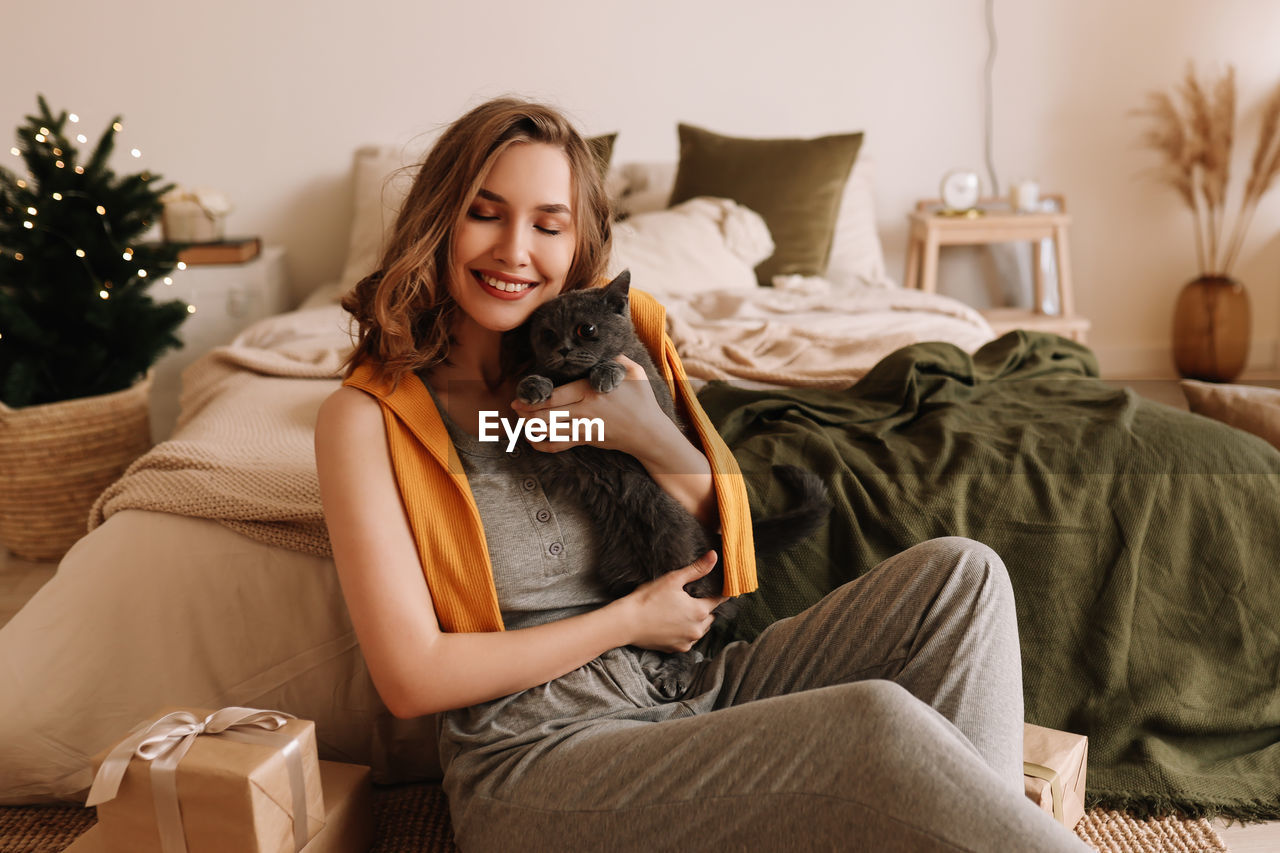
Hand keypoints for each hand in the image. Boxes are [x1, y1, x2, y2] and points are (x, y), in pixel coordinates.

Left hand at [510, 355, 673, 456]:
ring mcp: (583, 428)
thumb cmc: (642, 401)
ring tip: (519, 420)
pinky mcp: (586, 440)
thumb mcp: (633, 372)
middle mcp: (584, 411)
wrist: (649, 433)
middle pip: (546, 414)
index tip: (521, 395)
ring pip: (549, 430)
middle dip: (526, 411)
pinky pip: (559, 446)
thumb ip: (616, 358)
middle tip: (514, 406)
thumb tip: (603, 346)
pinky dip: (543, 445)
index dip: (535, 398)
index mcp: (590, 391)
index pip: (555, 397)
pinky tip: (532, 441)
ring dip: (531, 426)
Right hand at [618, 551, 727, 652]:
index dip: (720, 593)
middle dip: (705, 607)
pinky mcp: (676, 649)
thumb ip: (697, 569)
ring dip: (696, 621)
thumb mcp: (673, 579)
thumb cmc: (648, 599)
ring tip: (683, 610)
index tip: (720, 588)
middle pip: (710, 616)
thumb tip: (714, 556)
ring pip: (700, 629)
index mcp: (700, 611)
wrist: (626, 622)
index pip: (719, 600)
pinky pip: (687, 639)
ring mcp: (687, 642)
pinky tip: (673, 623)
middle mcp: (697, 630)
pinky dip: (684, 632)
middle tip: (694, 597)